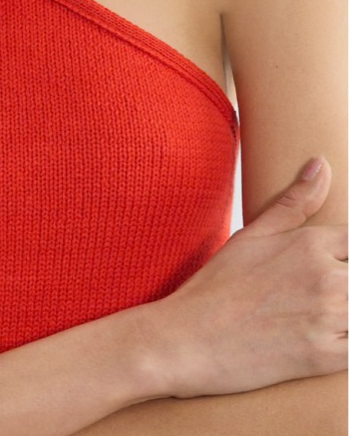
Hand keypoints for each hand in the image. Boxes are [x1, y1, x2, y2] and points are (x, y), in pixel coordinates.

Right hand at [154, 157, 346, 398]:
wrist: (188, 339)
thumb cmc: (217, 285)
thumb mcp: (253, 235)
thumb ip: (295, 201)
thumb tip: (322, 164)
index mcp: (310, 244)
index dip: (348, 253)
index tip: (335, 265)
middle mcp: (325, 277)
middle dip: (346, 283)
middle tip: (320, 291)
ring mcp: (328, 318)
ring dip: (348, 314)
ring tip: (321, 313)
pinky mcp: (326, 357)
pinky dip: (348, 343)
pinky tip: (329, 339)